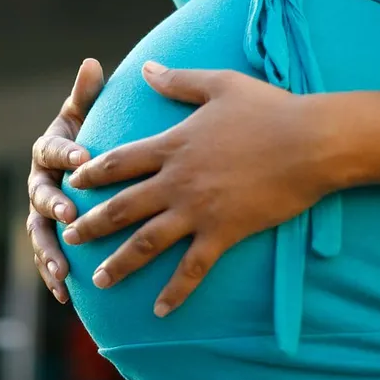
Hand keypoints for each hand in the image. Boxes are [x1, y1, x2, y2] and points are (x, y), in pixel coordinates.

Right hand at [27, 59, 105, 303]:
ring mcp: (39, 212)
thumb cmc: (89, 137)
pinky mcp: (48, 237)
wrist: (83, 168)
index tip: (83, 156)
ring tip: (61, 268)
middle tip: (70, 214)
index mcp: (48, 150)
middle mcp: (38, 181)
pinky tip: (63, 295)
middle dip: (54, 205)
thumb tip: (93, 63)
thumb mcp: (87, 115)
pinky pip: (46, 257)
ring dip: (48, 251)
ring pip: (38, 233)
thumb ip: (87, 95)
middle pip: (40, 194)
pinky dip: (51, 276)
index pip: (53, 149)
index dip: (66, 152)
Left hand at [64, 62, 344, 316]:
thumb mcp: (219, 84)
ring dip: (120, 263)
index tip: (73, 183)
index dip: (92, 173)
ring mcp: (197, 210)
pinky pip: (192, 269)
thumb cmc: (269, 109)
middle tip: (69, 238)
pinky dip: (175, 291)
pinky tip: (159, 311)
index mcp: (172, 145)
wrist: (310, 142)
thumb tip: (146, 67)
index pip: (119, 162)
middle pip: (122, 207)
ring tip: (99, 281)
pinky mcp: (223, 233)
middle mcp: (176, 180)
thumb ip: (178, 79)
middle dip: (92, 224)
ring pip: (147, 242)